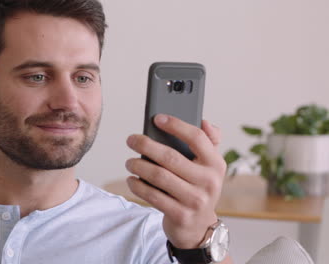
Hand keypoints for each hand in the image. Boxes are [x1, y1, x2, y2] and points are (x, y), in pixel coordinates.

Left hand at [125, 114, 226, 248]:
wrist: (199, 226)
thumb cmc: (198, 188)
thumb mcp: (209, 166)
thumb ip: (209, 142)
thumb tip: (205, 122)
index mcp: (216, 163)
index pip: (197, 137)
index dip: (175, 125)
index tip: (156, 118)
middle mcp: (209, 181)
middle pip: (171, 157)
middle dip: (146, 145)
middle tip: (131, 140)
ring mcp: (195, 200)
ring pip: (159, 176)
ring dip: (139, 166)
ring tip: (129, 161)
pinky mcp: (181, 215)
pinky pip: (153, 196)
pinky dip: (138, 186)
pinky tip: (131, 180)